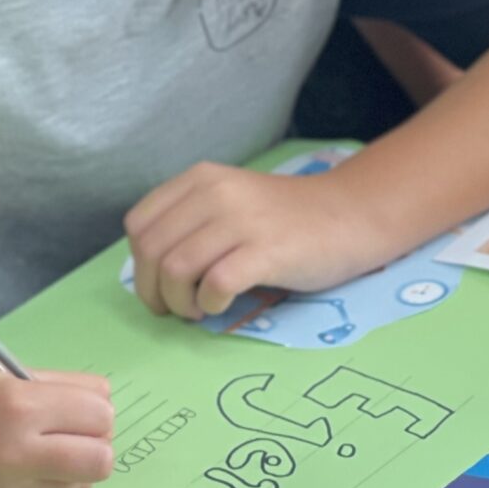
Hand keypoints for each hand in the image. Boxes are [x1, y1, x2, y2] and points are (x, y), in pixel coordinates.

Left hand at [126, 163, 390, 321]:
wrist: (350, 216)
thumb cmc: (286, 219)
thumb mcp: (228, 202)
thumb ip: (189, 222)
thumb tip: (149, 270)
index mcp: (200, 179)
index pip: (138, 224)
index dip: (140, 264)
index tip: (160, 284)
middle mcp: (216, 192)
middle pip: (152, 251)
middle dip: (154, 292)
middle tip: (177, 309)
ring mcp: (242, 220)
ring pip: (175, 269)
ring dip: (180, 303)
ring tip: (200, 309)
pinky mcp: (266, 250)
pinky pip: (214, 284)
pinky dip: (209, 304)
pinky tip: (223, 305)